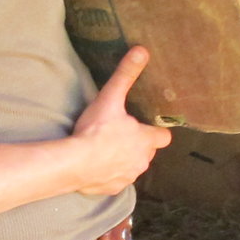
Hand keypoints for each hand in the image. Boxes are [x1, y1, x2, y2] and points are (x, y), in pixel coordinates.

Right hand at [72, 47, 173, 195]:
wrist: (75, 163)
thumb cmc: (96, 131)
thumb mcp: (110, 98)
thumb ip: (126, 74)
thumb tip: (142, 50)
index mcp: (146, 140)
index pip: (163, 137)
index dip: (156, 132)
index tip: (147, 126)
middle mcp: (142, 161)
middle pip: (148, 152)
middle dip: (139, 145)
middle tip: (121, 134)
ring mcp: (129, 176)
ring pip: (133, 167)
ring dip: (125, 160)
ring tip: (108, 149)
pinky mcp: (114, 188)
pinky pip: (117, 180)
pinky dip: (110, 174)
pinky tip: (98, 166)